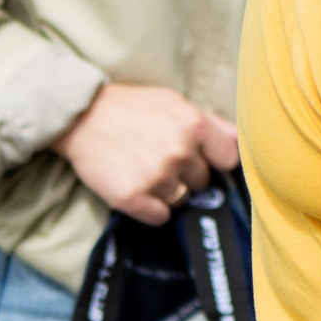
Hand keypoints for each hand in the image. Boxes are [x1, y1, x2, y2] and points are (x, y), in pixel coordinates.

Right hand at [58, 83, 240, 224]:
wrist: (80, 117)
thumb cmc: (131, 108)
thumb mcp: (174, 102)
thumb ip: (210, 122)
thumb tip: (240, 141)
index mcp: (194, 126)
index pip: (229, 160)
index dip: (214, 161)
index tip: (199, 159)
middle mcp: (179, 152)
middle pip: (203, 182)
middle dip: (186, 174)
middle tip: (159, 159)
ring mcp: (156, 177)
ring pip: (181, 199)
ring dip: (166, 191)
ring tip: (143, 169)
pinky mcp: (132, 198)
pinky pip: (160, 217)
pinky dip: (150, 208)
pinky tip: (136, 187)